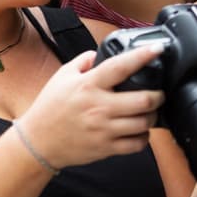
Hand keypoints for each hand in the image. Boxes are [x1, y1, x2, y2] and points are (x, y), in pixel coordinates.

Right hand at [18, 46, 164, 168]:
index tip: (158, 49)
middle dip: (157, 95)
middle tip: (158, 93)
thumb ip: (83, 61)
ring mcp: (104, 129)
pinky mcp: (107, 147)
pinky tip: (139, 130)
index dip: (143, 56)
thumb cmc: (49, 108)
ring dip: (152, 116)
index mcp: (88, 85)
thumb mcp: (62, 77)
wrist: (38, 141)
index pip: (120, 67)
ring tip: (149, 112)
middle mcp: (99, 107)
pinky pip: (137, 144)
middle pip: (144, 100)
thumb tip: (100, 54)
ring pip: (144, 123)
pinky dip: (144, 137)